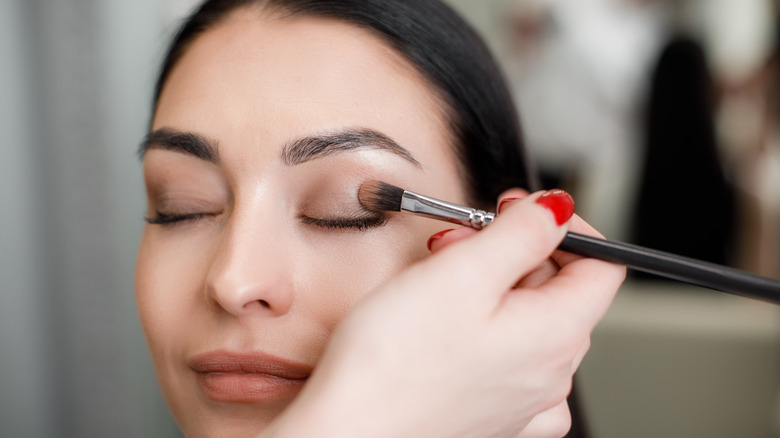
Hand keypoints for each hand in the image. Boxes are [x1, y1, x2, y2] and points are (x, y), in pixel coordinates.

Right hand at [265, 190, 624, 437]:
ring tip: (443, 282)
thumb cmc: (394, 365)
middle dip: (514, 251)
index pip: (604, 264)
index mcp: (556, 334)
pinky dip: (488, 331)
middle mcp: (551, 374)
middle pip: (560, 288)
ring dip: (493, 287)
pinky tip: (454, 328)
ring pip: (529, 319)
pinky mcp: (493, 413)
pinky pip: (511, 359)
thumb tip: (557, 208)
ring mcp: (523, 399)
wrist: (351, 433)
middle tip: (459, 243)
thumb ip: (522, 232)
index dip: (564, 226)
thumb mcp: (463, 273)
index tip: (521, 213)